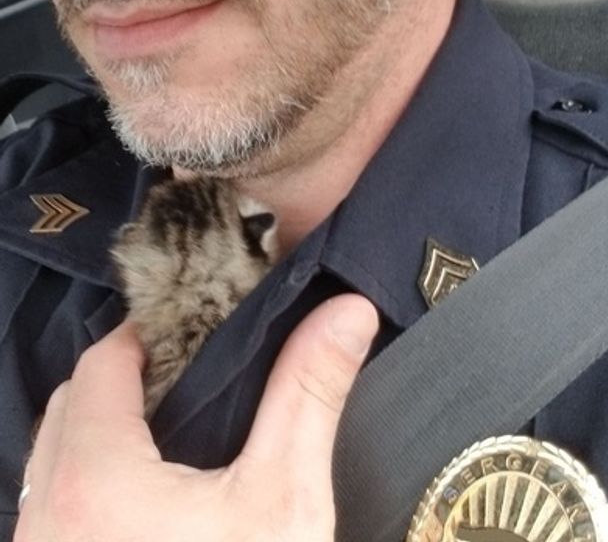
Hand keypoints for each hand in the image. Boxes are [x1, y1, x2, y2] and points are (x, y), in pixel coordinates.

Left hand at [15, 294, 379, 541]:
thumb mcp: (285, 499)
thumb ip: (308, 396)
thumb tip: (345, 311)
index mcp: (93, 476)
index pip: (102, 364)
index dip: (152, 334)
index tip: (203, 328)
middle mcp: (43, 515)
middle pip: (72, 408)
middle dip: (127, 382)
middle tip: (200, 378)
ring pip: (56, 463)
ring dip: (108, 435)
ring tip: (186, 440)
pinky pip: (58, 511)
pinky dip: (98, 486)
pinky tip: (162, 509)